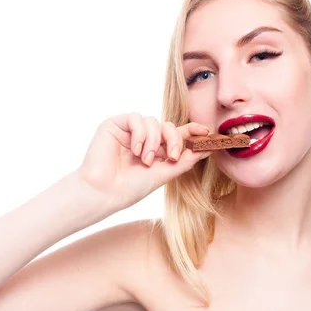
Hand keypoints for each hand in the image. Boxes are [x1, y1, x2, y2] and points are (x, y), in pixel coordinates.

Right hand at [76, 113, 211, 214]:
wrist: (104, 192)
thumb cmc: (130, 188)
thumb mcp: (163, 174)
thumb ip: (184, 161)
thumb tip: (206, 149)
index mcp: (156, 149)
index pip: (177, 134)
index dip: (192, 130)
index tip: (206, 132)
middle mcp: (144, 138)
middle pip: (168, 125)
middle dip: (175, 139)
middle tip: (173, 156)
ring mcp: (129, 131)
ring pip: (153, 122)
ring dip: (154, 142)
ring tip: (145, 160)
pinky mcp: (115, 124)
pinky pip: (136, 118)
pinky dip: (140, 134)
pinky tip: (135, 150)